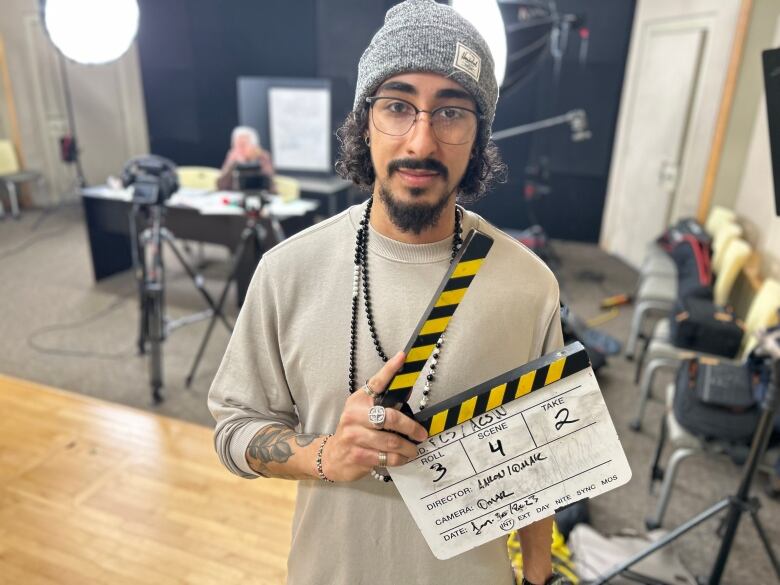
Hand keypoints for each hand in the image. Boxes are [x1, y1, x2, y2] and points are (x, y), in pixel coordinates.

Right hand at [322, 351, 428, 481]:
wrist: (333, 457)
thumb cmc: (355, 431)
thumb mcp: (365, 413)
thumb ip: (385, 402)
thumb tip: (407, 388)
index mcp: (358, 400)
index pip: (376, 382)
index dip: (390, 369)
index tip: (403, 357)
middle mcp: (354, 415)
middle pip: (390, 417)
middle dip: (411, 427)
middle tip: (421, 434)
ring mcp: (354, 436)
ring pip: (391, 441)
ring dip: (408, 447)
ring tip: (413, 449)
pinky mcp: (358, 456)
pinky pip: (386, 457)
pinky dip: (399, 459)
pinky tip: (402, 458)